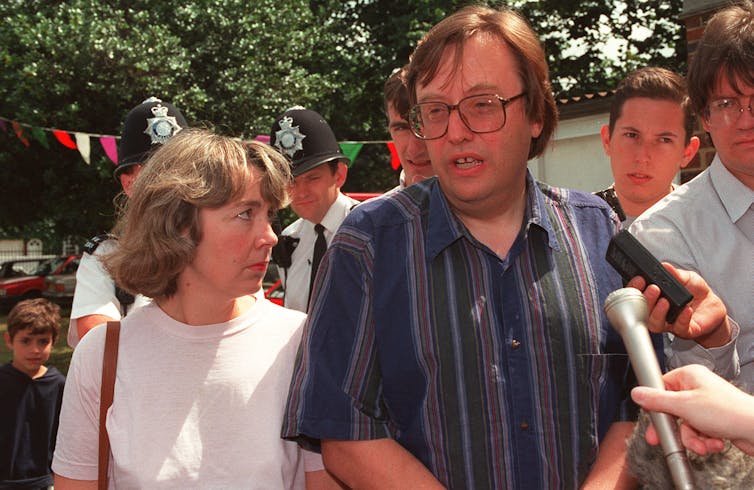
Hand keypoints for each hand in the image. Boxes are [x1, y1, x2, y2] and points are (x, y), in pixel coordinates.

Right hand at [627, 263, 729, 347]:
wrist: (714, 307)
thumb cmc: (697, 293)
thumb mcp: (687, 278)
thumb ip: (676, 273)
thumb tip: (665, 266)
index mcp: (655, 299)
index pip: (637, 296)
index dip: (634, 289)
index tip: (639, 279)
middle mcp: (659, 313)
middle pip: (643, 311)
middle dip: (645, 300)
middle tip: (653, 288)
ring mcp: (670, 323)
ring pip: (655, 324)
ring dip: (657, 313)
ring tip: (665, 301)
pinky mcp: (686, 331)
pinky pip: (680, 328)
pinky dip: (682, 318)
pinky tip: (686, 309)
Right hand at [631, 364, 753, 455]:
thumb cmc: (728, 412)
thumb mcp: (684, 406)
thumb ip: (657, 400)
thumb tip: (636, 393)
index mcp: (688, 376)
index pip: (660, 387)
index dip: (655, 406)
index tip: (652, 420)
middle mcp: (697, 388)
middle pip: (672, 409)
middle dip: (677, 429)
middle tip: (666, 440)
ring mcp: (706, 404)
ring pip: (685, 424)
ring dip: (692, 439)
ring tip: (703, 444)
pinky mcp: (714, 419)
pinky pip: (699, 431)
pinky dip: (704, 441)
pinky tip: (714, 443)